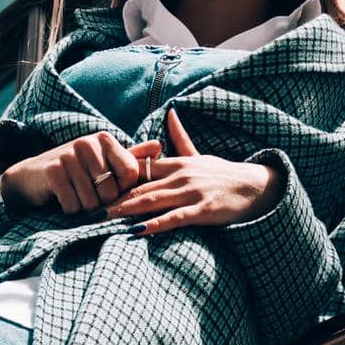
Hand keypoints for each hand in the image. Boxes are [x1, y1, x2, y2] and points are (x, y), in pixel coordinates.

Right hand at [0, 131, 162, 215]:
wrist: (33, 176)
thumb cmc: (74, 171)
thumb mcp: (103, 161)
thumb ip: (131, 156)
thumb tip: (159, 146)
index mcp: (105, 139)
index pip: (130, 174)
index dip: (122, 190)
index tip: (108, 188)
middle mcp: (88, 142)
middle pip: (111, 193)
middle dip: (100, 204)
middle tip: (86, 195)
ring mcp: (69, 155)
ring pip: (91, 203)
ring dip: (83, 209)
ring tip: (74, 196)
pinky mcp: (54, 172)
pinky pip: (73, 206)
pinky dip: (69, 210)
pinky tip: (62, 199)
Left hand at [103, 107, 284, 233]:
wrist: (256, 188)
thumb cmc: (224, 176)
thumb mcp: (200, 155)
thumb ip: (180, 139)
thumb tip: (169, 113)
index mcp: (178, 163)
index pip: (141, 169)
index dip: (116, 178)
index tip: (94, 185)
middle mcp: (181, 175)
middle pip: (140, 186)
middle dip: (113, 197)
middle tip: (88, 208)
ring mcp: (191, 193)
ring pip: (152, 201)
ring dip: (126, 210)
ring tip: (103, 219)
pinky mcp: (202, 210)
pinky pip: (174, 218)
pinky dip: (155, 224)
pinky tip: (137, 231)